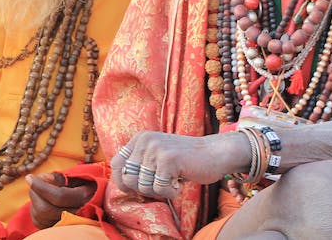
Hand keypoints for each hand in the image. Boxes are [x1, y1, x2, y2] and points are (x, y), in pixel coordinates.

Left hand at [26, 172, 96, 228]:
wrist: (91, 201)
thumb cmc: (82, 184)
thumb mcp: (75, 176)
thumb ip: (59, 177)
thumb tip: (41, 179)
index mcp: (84, 198)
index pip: (59, 196)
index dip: (41, 186)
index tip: (29, 177)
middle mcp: (77, 215)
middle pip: (46, 209)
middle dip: (36, 193)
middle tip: (35, 182)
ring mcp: (66, 225)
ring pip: (40, 216)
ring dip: (35, 200)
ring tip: (41, 190)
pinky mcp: (55, 228)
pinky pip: (38, 221)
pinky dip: (35, 207)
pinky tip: (42, 200)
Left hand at [110, 131, 249, 199]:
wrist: (215, 152)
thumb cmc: (186, 160)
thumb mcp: (157, 156)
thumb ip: (140, 165)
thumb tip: (121, 185)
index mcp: (139, 139)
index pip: (116, 164)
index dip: (121, 182)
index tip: (135, 190)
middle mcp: (144, 141)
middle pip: (128, 178)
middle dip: (143, 190)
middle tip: (161, 186)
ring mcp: (156, 149)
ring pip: (143, 186)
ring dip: (160, 191)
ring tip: (172, 181)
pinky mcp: (168, 159)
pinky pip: (160, 189)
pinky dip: (172, 192)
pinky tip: (180, 183)